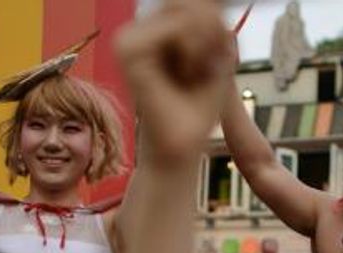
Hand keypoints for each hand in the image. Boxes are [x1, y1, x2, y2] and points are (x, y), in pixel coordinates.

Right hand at [116, 0, 232, 164]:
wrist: (181, 148)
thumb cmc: (197, 108)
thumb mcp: (215, 55)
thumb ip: (214, 24)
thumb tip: (215, 5)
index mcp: (150, 31)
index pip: (187, 2)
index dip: (213, 20)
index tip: (214, 55)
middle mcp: (134, 30)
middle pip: (185, 0)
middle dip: (212, 28)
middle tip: (207, 65)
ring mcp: (128, 38)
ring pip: (185, 8)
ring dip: (205, 42)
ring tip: (194, 73)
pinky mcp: (129, 49)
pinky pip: (180, 25)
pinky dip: (196, 49)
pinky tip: (187, 73)